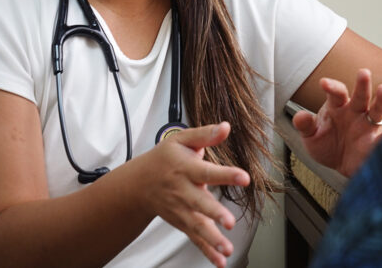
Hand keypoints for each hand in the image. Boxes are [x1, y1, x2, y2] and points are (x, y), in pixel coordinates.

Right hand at [135, 122, 249, 267]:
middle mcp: (183, 191)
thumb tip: (226, 127)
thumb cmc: (163, 159)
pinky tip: (220, 261)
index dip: (226, 174)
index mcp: (185, 168)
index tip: (244, 177)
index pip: (207, 171)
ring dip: (212, 239)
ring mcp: (181, 210)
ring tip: (226, 249)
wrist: (137, 184)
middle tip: (229, 222)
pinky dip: (207, 251)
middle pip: (199, 203)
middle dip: (214, 213)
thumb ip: (205, 134)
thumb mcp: (181, 140)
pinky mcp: (182, 222)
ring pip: (197, 226)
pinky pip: (195, 238)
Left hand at [292, 68, 381, 176]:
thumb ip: (306, 125)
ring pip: (377, 110)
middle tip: (363, 72)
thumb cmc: (326, 145)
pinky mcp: (376, 141)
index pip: (336, 92)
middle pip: (361, 95)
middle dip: (362, 84)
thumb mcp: (311, 136)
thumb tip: (299, 117)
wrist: (340, 164)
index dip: (331, 87)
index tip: (323, 83)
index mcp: (337, 106)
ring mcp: (368, 125)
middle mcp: (356, 111)